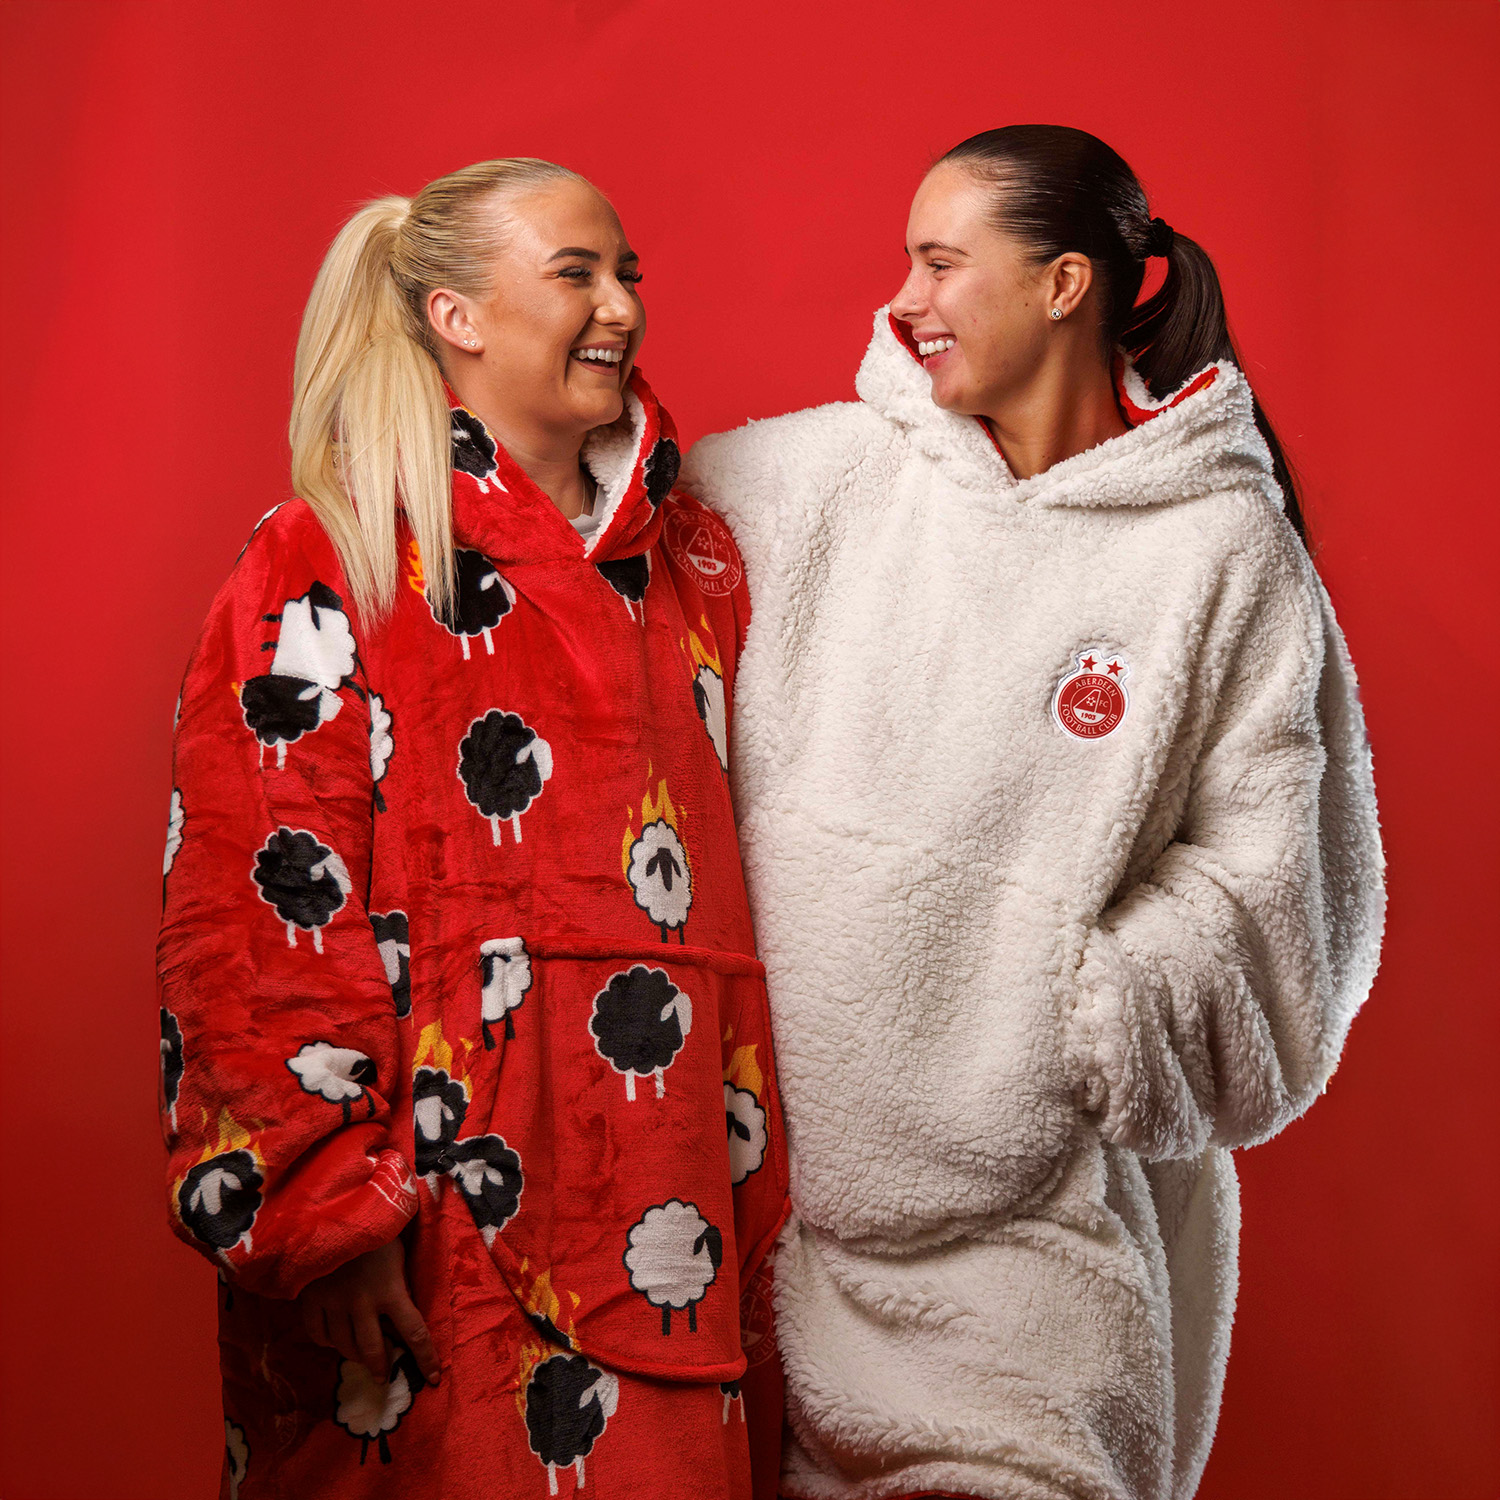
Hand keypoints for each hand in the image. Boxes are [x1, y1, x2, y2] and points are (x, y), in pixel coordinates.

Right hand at [296, 1235, 440, 1385]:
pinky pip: (317, 1333)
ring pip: (344, 1346)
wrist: (334, 1210)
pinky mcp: (310, 1299)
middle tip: (384, 1377)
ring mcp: (334, 1303)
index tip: (434, 1378)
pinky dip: (327, 1341)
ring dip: (355, 1356)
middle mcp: (363, 1303)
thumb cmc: (376, 1227)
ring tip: (361, 1359)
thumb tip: (407, 1308)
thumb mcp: (399, 1253)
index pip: (415, 1333)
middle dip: (381, 1367)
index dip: (426, 1358)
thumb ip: (400, 1282)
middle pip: (373, 1350)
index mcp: (391, 1290)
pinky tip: (333, 1339)